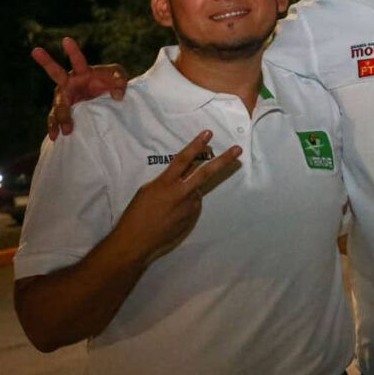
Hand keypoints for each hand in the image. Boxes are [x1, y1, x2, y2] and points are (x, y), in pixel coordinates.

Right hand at [31, 37, 127, 139]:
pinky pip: (57, 120)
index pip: (78, 60)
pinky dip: (56, 128)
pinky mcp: (65, 113)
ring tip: (66, 129)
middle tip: (36, 50)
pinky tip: (55, 137)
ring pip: (58, 104)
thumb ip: (121, 81)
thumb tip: (117, 95)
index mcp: (82, 71)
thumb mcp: (118, 78)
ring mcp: (65, 98)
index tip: (67, 39)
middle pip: (56, 72)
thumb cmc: (109, 83)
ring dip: (62, 116)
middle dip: (46, 61)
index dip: (73, 50)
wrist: (105, 100)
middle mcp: (69, 82)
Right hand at [114, 130, 241, 264]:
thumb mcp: (148, 190)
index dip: (196, 145)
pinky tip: (172, 213)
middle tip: (238, 150)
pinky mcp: (192, 218)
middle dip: (223, 160)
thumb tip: (183, 178)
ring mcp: (188, 206)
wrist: (136, 241)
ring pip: (197, 190)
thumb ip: (168, 181)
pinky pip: (193, 205)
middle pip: (205, 173)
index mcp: (165, 183)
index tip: (208, 133)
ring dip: (190, 191)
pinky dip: (187, 204)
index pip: (183, 159)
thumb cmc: (136, 213)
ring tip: (168, 204)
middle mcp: (180, 193)